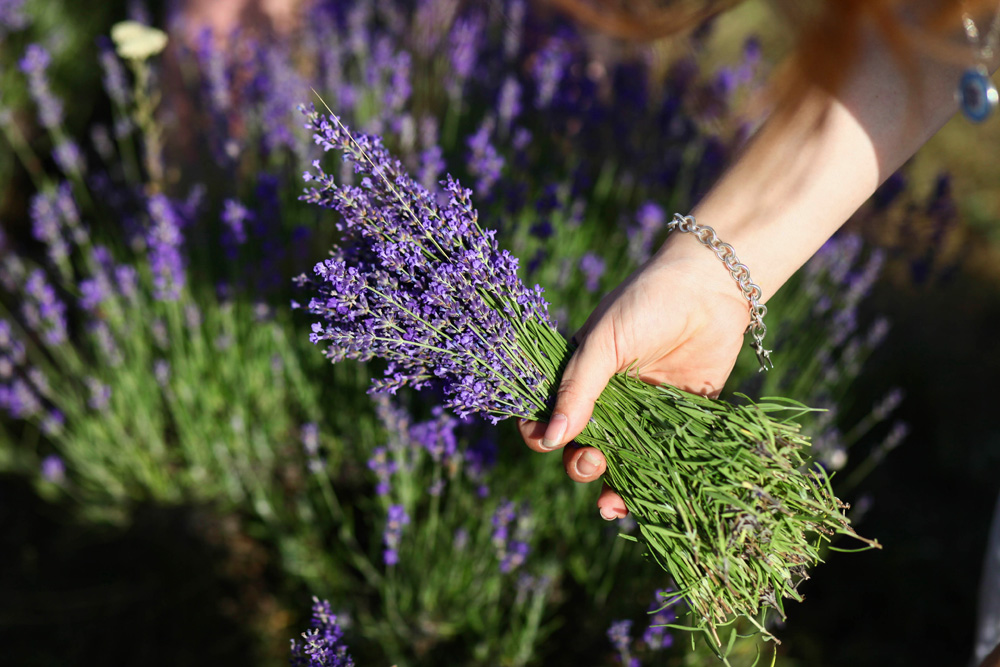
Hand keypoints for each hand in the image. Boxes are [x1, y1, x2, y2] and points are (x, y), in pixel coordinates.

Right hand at [518, 237, 751, 519]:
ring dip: (613, 486)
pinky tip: (648, 500)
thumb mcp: (602, 342)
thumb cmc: (646, 303)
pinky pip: (666, 458)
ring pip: (623, 461)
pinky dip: (656, 482)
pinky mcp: (684, 420)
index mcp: (581, 376)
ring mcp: (646, 412)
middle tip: (594, 460)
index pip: (549, 414)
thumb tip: (550, 437)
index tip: (548, 440)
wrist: (711, 285)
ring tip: (613, 503)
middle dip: (580, 464)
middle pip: (583, 446)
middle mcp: (610, 399)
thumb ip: (578, 390)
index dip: (541, 433)